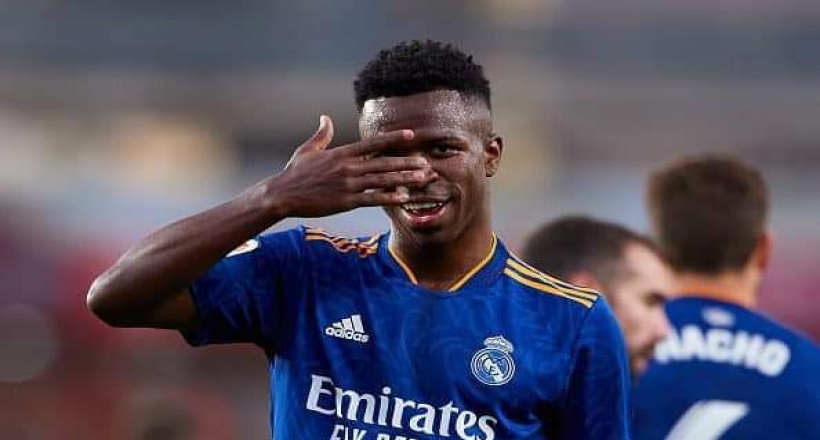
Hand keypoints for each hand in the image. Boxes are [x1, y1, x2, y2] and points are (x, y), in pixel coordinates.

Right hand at [266, 115, 433, 217]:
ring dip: (404, 179)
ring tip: (422, 179)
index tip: (411, 135)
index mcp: (342, 153)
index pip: (373, 143)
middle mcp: (348, 167)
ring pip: (382, 181)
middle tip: (426, 163)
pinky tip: (403, 198)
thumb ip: (321, 134)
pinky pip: (372, 199)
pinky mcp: (346, 201)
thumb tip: (325, 118)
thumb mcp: (308, 150)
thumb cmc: (294, 173)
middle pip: (384, 162)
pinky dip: (389, 198)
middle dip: (407, 162)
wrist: (282, 195)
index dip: (393, 138)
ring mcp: (348, 185)